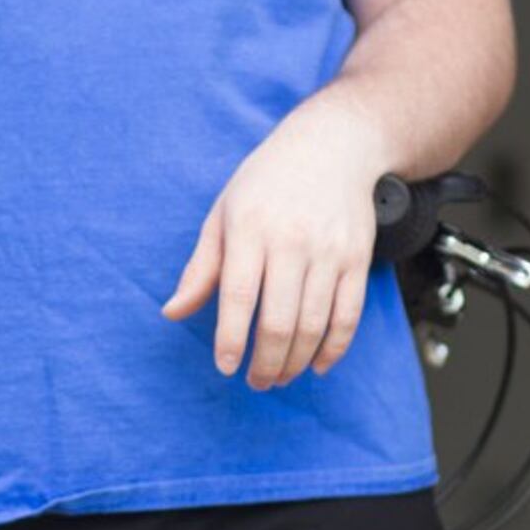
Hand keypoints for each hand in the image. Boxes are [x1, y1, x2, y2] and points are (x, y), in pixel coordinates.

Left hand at [162, 102, 393, 389]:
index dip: (231, 339)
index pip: (238, 296)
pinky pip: (347, 315)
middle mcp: (291, 241)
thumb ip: (201, 268)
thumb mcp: (224, 214)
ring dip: (295, 362)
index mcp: (250, 229)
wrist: (333, 147)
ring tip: (280, 377)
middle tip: (255, 382)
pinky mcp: (357, 259)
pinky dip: (333, 348)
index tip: (225, 367)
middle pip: (278, 320)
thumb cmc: (266, 184)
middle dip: (265, 362)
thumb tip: (172, 313)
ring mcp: (329, 251)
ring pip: (313, 324)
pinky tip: (316, 365)